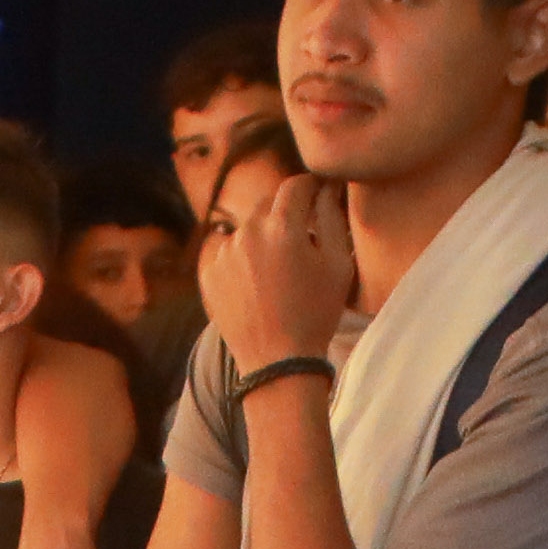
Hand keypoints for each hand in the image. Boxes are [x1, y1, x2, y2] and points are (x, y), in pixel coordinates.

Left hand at [204, 162, 354, 368]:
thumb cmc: (316, 314)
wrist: (277, 362)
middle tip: (301, 236)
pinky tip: (258, 283)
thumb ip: (332, 218)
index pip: (295, 185)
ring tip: (279, 268)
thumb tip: (326, 189)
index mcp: (282, 227)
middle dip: (286, 212)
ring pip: (247, 228)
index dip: (310, 186)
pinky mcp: (209, 273)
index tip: (318, 195)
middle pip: (268, 203)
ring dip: (263, 236)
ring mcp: (224, 252)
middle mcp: (248, 232)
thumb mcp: (338, 265)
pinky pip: (228, 251)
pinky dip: (243, 258)